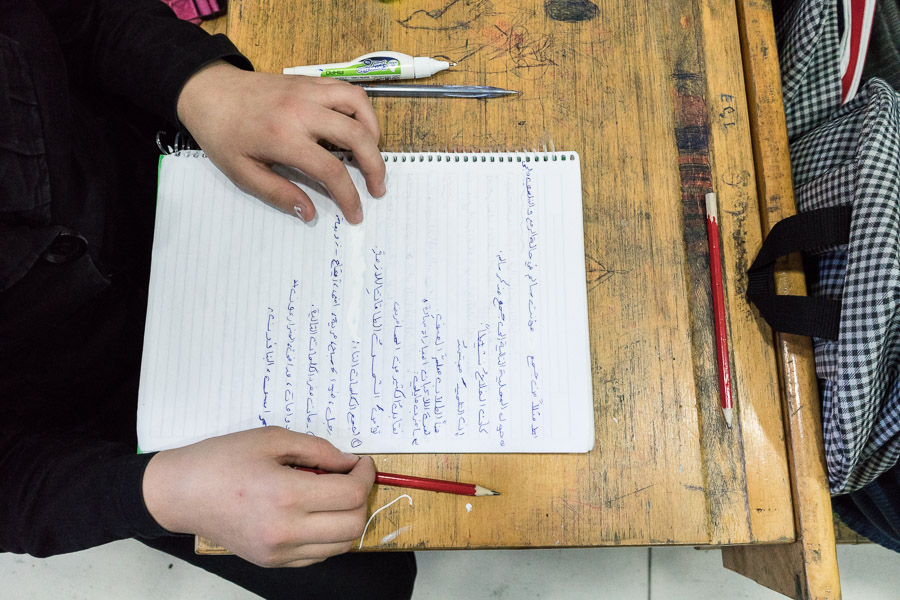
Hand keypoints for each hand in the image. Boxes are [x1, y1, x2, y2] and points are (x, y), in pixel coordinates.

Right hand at [142, 427, 375, 566]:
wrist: (180, 493)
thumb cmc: (221, 460)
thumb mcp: (272, 439)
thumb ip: (318, 450)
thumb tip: (349, 462)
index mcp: (286, 496)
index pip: (351, 495)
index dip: (366, 476)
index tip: (362, 463)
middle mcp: (285, 531)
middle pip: (353, 525)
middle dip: (361, 498)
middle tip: (351, 477)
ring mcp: (278, 552)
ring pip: (340, 545)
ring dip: (347, 519)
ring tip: (332, 494)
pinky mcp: (271, 562)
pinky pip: (318, 555)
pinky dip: (328, 535)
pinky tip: (315, 512)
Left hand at [175, 60, 385, 223]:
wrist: (208, 92)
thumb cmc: (222, 134)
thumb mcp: (243, 173)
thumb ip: (279, 193)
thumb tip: (309, 213)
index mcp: (284, 138)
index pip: (331, 171)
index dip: (349, 196)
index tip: (355, 213)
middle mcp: (302, 111)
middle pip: (357, 136)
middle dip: (375, 166)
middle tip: (377, 187)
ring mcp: (309, 91)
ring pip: (359, 106)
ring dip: (374, 132)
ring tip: (372, 154)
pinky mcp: (310, 81)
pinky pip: (348, 90)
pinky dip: (361, 110)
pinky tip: (358, 128)